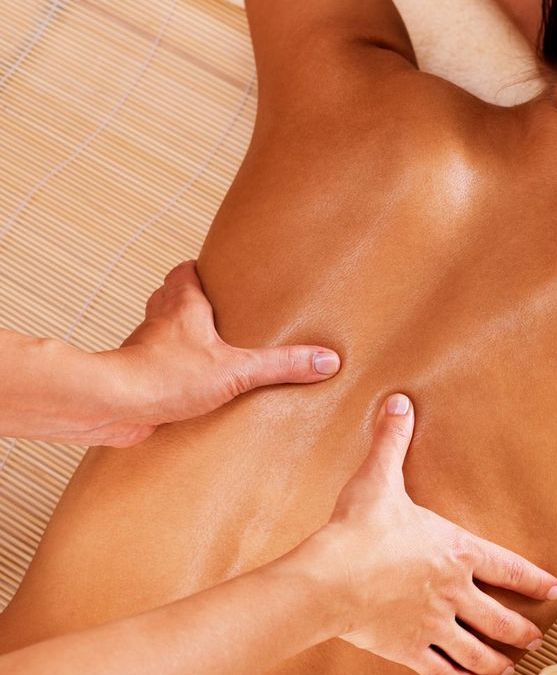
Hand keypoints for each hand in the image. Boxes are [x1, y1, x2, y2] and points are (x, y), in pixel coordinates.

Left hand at [95, 260, 341, 445]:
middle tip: (224, 311)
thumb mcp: (237, 369)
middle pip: (171, 299)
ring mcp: (146, 351)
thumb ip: (281, 364)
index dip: (202, 269)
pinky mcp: (140, 381)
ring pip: (164, 335)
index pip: (186, 272)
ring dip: (183, 340)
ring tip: (215, 351)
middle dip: (195, 303)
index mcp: (182, 306)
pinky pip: (159, 371)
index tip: (222, 272)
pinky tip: (195, 390)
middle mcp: (160, 323)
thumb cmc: (164, 376)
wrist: (112, 405)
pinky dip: (175, 375)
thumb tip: (326, 360)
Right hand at [304, 393, 556, 674]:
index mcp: (457, 552)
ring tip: (508, 665)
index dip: (533, 578)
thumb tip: (398, 402)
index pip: (508, 567)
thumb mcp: (378, 480)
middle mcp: (455, 592)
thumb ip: (392, 443)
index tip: (553, 589)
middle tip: (535, 637)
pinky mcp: (409, 650)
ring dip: (495, 657)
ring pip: (476, 647)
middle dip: (520, 628)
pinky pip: (440, 669)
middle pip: (499, 617)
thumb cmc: (358, 529)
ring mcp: (434, 624)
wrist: (330, 580)